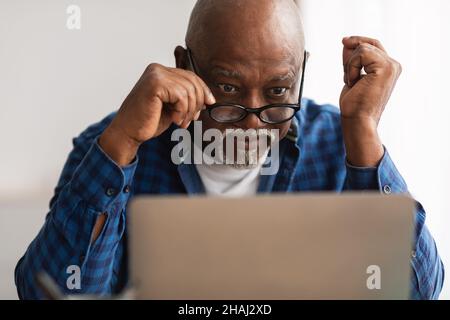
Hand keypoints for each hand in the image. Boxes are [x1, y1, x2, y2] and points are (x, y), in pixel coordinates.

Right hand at [99, 63, 215, 165]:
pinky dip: (182, 111)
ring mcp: (155, 74)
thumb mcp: (172, 106)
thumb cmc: (149, 121)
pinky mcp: (155, 84)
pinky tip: (174, 119)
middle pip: (192, 82)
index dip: (203, 89)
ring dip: (189, 110)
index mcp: (160, 72)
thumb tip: (208, 98)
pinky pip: (181, 96)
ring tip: (180, 122)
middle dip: (197, 103)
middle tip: (190, 119)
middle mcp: (157, 69)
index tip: (209, 103)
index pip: (190, 76)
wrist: (128, 132)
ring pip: (188, 90)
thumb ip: (185, 97)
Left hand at [339, 36, 401, 166]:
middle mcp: (394, 65)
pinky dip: (351, 67)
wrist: (358, 120)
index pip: (373, 45)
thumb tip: (347, 41)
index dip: (358, 41)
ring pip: (362, 48)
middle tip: (346, 76)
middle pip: (368, 43)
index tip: (344, 41)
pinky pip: (361, 53)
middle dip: (350, 55)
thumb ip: (352, 59)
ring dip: (350, 65)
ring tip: (352, 82)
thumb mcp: (351, 75)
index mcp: (388, 68)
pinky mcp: (386, 67)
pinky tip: (354, 82)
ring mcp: (392, 66)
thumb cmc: (354, 104)